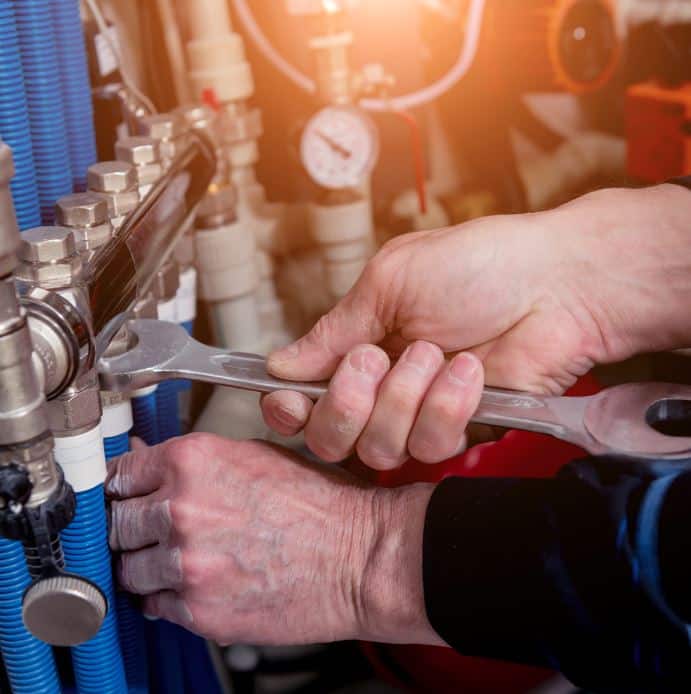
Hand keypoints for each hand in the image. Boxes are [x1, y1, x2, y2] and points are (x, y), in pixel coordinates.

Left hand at [106, 435, 440, 646]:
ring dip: (149, 565)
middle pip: (116, 523)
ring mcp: (186, 563)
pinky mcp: (199, 610)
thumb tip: (154, 466)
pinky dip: (169, 597)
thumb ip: (198, 462)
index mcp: (194, 461)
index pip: (120, 474)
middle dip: (135, 527)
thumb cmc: (321, 504)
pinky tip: (201, 583)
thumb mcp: (257, 456)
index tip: (126, 496)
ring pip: (128, 568)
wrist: (360, 555)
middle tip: (162, 530)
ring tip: (186, 560)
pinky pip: (155, 605)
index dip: (125, 487)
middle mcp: (182, 509)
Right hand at [262, 184, 690, 468]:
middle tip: (375, 358)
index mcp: (356, 347)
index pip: (302, 397)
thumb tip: (280, 365)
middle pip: (329, 439)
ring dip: (404, 397)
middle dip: (346, 403)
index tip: (288, 401)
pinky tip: (468, 371)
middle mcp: (381, 389)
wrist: (553, 284)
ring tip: (437, 353)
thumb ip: (332, 331)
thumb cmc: (475, 266)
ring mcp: (418, 415)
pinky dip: (447, 406)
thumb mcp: (388, 282)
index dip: (287, 408)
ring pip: (378, 449)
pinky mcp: (460, 433)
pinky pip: (430, 447)